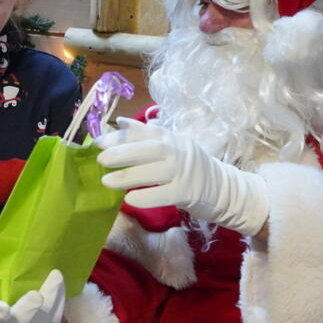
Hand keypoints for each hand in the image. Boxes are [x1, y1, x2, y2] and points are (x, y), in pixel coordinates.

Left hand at [95, 117, 269, 235]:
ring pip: (154, 172)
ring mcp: (185, 172)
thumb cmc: (190, 168)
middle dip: (122, 152)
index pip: (144, 131)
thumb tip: (119, 123)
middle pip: (149, 148)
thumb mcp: (172, 146)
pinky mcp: (188, 193)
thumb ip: (147, 135)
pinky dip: (145, 197)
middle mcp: (179, 150)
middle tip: (100, 159)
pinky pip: (164, 195)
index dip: (121, 135)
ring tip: (106, 181)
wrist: (224, 189)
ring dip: (128, 176)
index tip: (98, 141)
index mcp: (172, 137)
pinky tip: (128, 200)